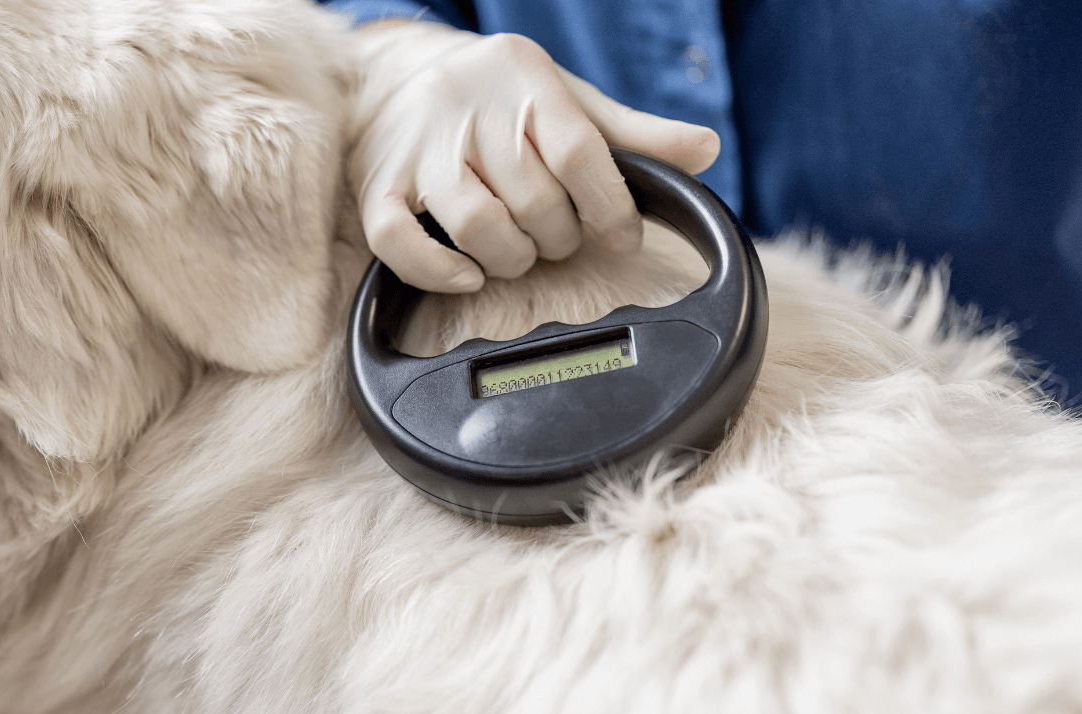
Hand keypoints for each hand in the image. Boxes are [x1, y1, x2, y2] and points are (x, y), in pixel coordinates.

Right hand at [349, 22, 720, 292]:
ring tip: (519, 251)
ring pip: (477, 226)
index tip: (622, 236)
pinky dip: (439, 271)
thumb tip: (705, 152)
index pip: (580, 154)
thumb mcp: (568, 100)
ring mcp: (418, 150)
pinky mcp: (376, 186)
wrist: (395, 73)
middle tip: (560, 238)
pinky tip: (468, 274)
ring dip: (511, 258)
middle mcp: (467, 109)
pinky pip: (401, 242)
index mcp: (524, 79)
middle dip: (560, 236)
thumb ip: (632, 133)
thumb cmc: (497, 98)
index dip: (611, 208)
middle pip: (534, 200)